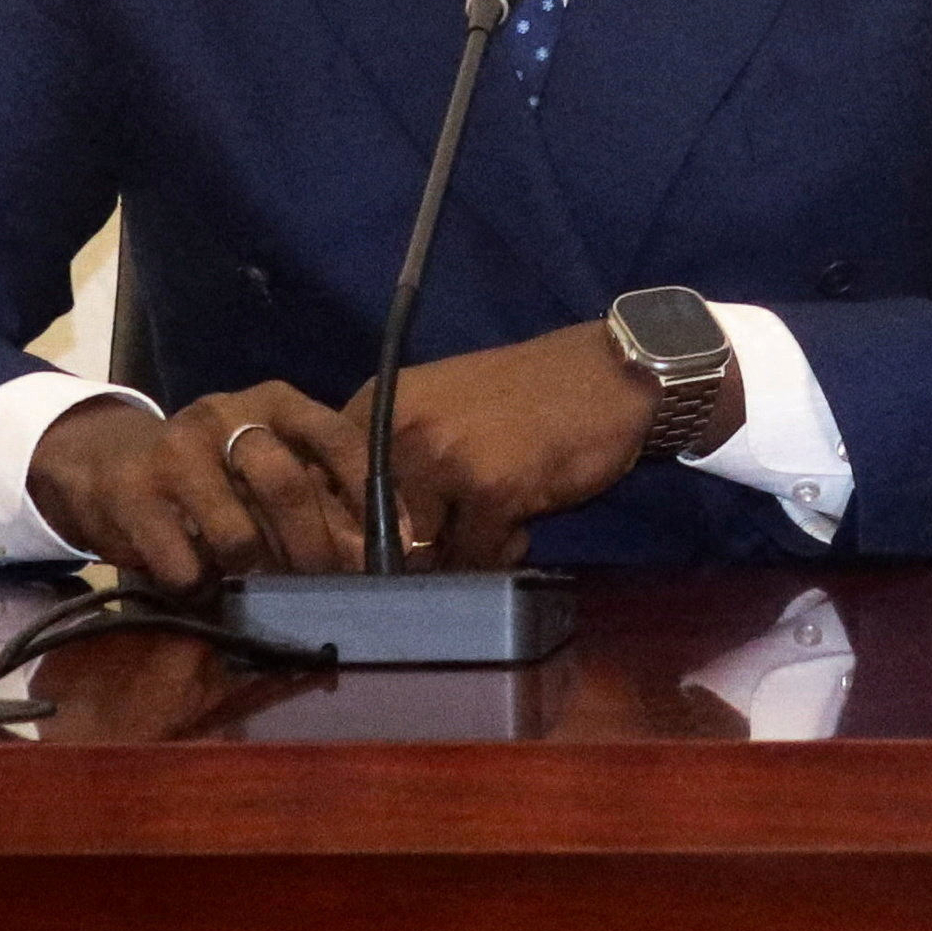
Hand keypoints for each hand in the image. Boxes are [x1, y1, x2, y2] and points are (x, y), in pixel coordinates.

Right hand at [28, 383, 371, 591]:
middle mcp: (227, 416)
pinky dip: (203, 589)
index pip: (338, 437)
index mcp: (274, 402)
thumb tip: (381, 548)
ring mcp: (176, 454)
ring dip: (257, 575)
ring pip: (238, 535)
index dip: (371, 493)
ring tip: (262, 590)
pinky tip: (204, 590)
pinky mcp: (132, 497)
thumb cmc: (209, 466)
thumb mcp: (264, 457)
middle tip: (329, 586)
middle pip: (288, 488)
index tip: (396, 541)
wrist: (103, 459)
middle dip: (317, 548)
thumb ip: (317, 489)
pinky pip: (185, 564)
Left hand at [348, 324, 663, 568]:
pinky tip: (522, 526)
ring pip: (420, 554)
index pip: (319, 496)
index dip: (343, 537)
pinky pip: (475, 558)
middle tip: (452, 539)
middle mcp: (398, 431)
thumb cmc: (524, 395)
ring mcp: (444, 459)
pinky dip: (499, 556)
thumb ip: (392, 462)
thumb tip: (348, 544)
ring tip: (494, 530)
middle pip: (366, 534)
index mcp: (375, 408)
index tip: (375, 549)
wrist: (612, 372)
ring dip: (456, 559)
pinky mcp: (491, 488)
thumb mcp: (438, 412)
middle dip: (406, 555)